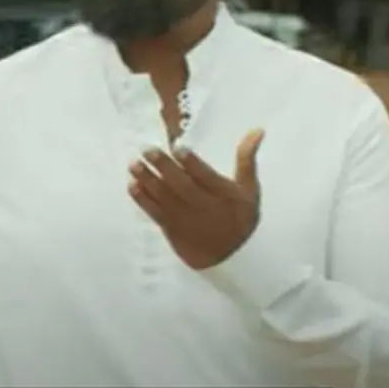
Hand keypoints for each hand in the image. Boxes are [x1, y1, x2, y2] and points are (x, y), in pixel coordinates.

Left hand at [127, 128, 264, 269]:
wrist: (230, 258)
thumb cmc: (239, 217)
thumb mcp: (249, 190)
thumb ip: (247, 159)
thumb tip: (256, 130)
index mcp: (223, 195)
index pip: (206, 177)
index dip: (191, 163)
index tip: (177, 146)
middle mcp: (203, 207)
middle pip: (182, 187)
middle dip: (164, 167)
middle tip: (147, 149)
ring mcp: (185, 220)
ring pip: (165, 199)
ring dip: (148, 181)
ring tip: (134, 164)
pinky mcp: (172, 229)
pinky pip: (156, 214)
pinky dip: (143, 200)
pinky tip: (132, 185)